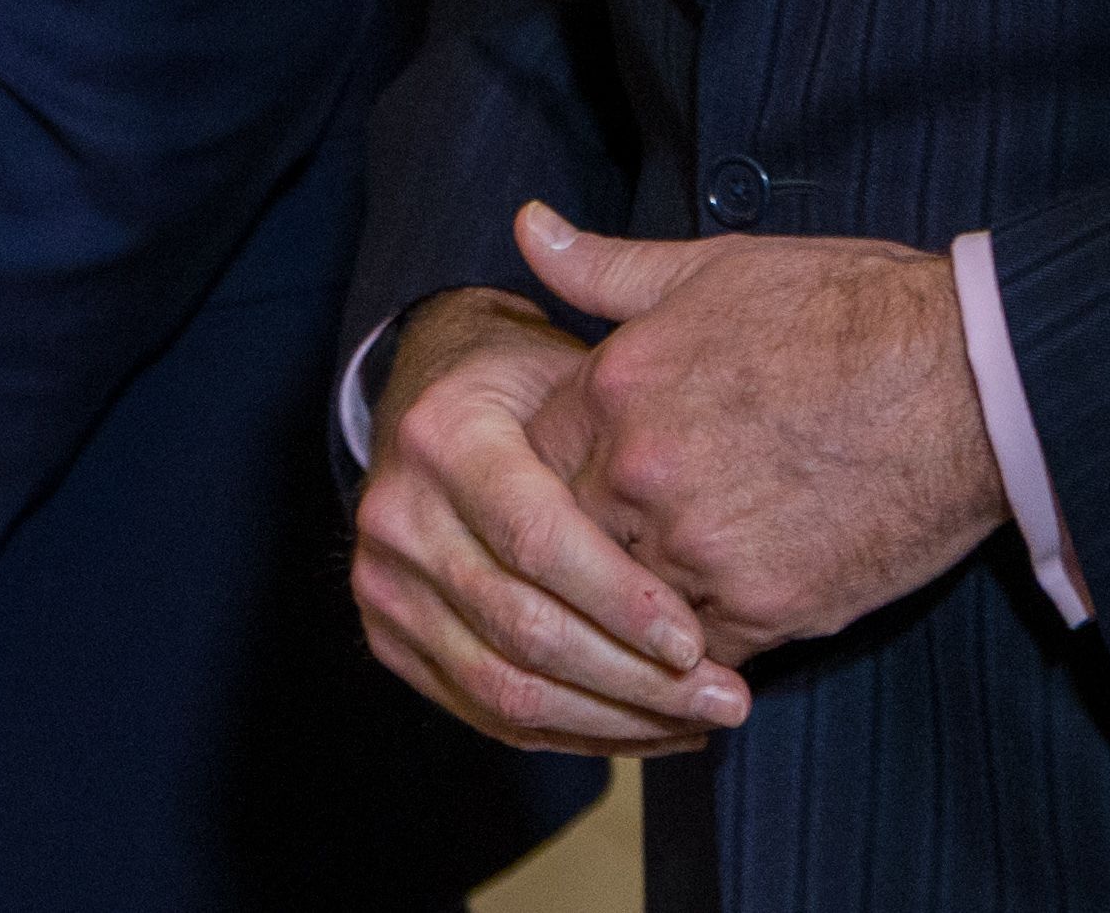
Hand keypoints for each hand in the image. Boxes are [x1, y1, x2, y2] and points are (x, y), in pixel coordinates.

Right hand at [349, 277, 753, 754]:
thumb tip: (720, 532)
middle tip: (725, 698)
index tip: (696, 643)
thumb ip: (625, 440)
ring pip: (506, 688)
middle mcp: (398, 515)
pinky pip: (485, 711)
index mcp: (444, 436)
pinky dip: (572, 732)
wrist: (429, 402)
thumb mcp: (574, 378)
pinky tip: (644, 728)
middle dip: (635, 680)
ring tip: (697, 720)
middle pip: (523, 629)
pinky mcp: (388, 636)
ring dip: (613, 722)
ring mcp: (384, 584)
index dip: (619, 601)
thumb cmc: (530, 387)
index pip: (536, 539)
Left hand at [523, 199, 1007, 661]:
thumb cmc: (848, 309)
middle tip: (656, 517)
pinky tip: (740, 601)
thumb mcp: (716, 268)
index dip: (566, 462)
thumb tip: (528, 228)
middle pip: (571, 534)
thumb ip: (607, 268)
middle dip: (599, 530)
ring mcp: (698, 549)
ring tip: (700, 561)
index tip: (602, 463)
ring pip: (629, 600)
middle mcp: (641, 473)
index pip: (534, 454)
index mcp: (618, 385)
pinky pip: (697, 650)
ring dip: (650, 590)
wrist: (968, 379)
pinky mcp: (763, 610)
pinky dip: (706, 638)